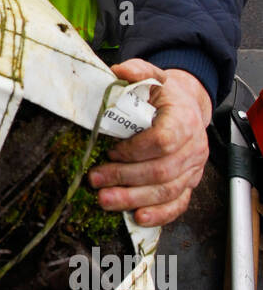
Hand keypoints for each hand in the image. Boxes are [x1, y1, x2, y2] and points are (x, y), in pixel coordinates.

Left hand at [88, 59, 212, 226]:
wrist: (187, 106)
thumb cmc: (165, 95)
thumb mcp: (153, 76)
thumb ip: (137, 71)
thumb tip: (119, 71)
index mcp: (184, 120)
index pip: (163, 141)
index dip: (135, 150)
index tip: (110, 150)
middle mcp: (193, 147)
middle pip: (161, 171)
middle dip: (125, 178)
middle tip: (95, 179)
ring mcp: (193, 169)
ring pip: (167, 191)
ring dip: (134, 199)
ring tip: (105, 200)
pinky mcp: (189, 183)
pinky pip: (178, 204)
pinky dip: (159, 214)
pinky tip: (138, 217)